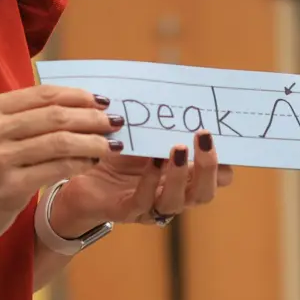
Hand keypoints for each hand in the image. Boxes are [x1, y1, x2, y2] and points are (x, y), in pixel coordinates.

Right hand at [0, 85, 127, 259]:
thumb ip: (21, 119)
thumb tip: (73, 105)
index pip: (42, 94)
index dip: (77, 95)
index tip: (102, 100)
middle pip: (54, 114)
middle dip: (91, 116)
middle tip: (115, 121)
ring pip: (60, 141)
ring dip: (93, 141)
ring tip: (112, 144)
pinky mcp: (8, 187)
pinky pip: (57, 168)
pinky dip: (80, 163)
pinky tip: (92, 163)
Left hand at [47, 129, 233, 236]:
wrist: (73, 172)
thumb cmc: (111, 150)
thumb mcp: (139, 132)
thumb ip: (157, 120)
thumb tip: (174, 89)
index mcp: (179, 176)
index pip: (215, 178)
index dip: (225, 164)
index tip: (224, 141)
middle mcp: (170, 194)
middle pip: (203, 193)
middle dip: (208, 168)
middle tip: (203, 138)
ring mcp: (150, 206)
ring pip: (177, 201)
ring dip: (180, 175)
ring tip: (177, 149)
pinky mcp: (125, 210)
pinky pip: (144, 201)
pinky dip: (150, 182)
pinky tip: (152, 164)